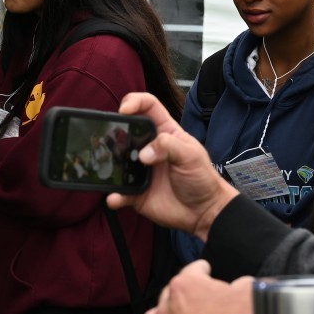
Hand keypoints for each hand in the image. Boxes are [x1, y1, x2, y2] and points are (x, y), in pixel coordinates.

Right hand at [106, 92, 238, 240]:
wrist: (204, 211)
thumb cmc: (202, 178)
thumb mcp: (191, 155)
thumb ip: (169, 146)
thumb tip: (144, 153)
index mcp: (164, 132)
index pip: (147, 107)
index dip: (134, 102)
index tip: (124, 110)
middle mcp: (149, 148)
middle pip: (125, 131)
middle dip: (115, 131)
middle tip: (114, 139)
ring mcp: (140, 170)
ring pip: (117, 160)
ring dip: (110, 162)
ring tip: (111, 167)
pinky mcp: (135, 192)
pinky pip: (119, 192)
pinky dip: (114, 195)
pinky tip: (116, 197)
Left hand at [144, 261, 255, 313]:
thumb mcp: (251, 296)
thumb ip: (244, 284)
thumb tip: (242, 284)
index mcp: (186, 285)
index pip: (193, 269)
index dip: (203, 269)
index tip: (205, 269)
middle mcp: (167, 306)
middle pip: (174, 291)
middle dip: (188, 293)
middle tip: (204, 298)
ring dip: (171, 313)